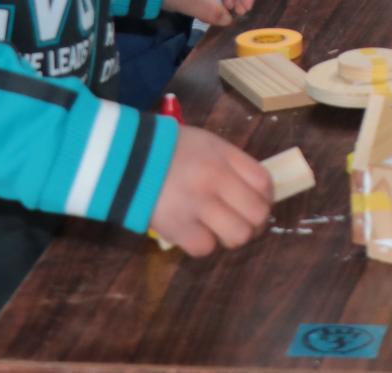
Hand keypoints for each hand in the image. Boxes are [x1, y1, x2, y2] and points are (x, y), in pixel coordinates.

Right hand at [147, 126, 272, 257]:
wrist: (125, 157)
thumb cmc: (171, 149)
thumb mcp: (208, 144)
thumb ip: (233, 165)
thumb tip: (256, 191)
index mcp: (224, 157)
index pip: (264, 184)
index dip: (266, 198)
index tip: (257, 202)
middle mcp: (214, 180)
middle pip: (257, 214)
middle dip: (254, 222)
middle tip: (241, 221)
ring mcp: (196, 206)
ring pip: (237, 235)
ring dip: (232, 235)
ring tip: (219, 228)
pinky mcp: (176, 228)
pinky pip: (206, 248)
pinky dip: (204, 243)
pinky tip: (195, 232)